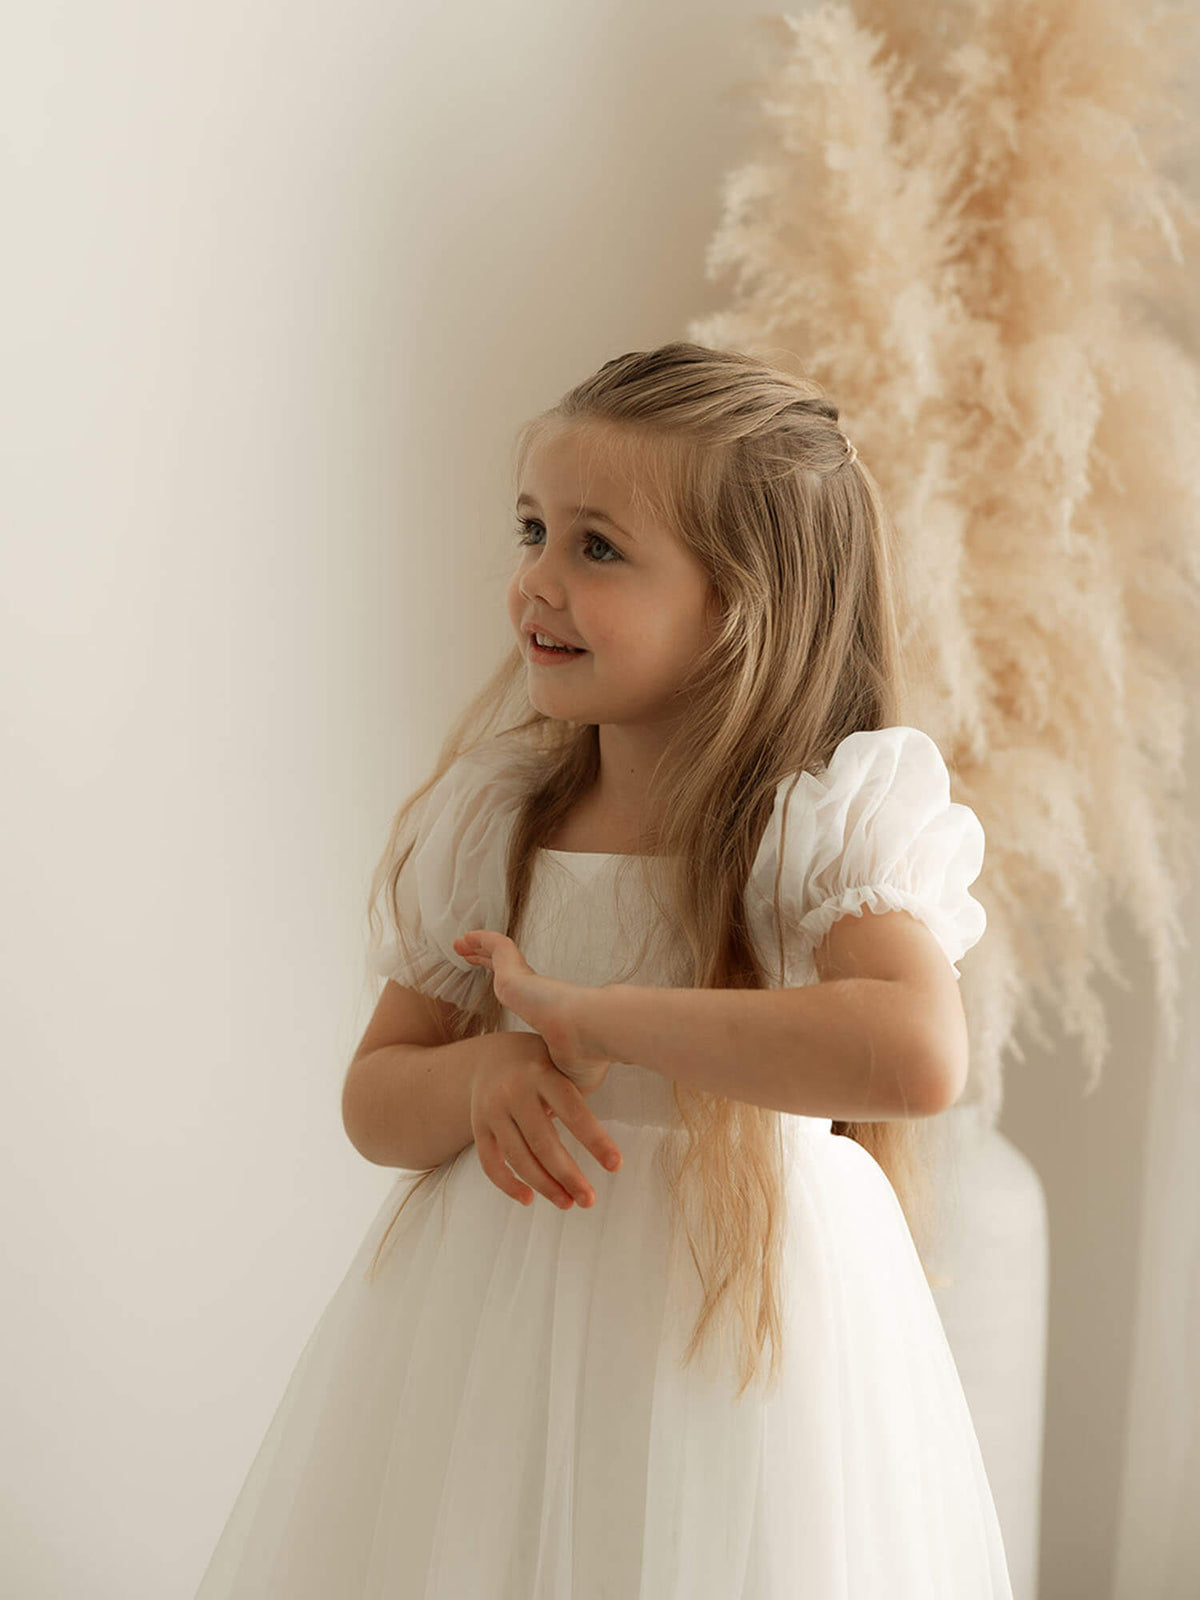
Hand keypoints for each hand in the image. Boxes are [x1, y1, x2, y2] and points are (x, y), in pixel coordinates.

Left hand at [453, 928, 613, 1096]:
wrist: (585, 1037)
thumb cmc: (583, 1058)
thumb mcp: (560, 1076)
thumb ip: (548, 1085)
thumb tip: (546, 1112)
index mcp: (546, 1009)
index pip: (524, 992)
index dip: (508, 983)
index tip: (499, 980)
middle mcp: (534, 990)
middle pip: (506, 970)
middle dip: (488, 962)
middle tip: (470, 955)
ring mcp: (525, 978)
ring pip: (497, 954)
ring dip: (479, 947)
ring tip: (460, 943)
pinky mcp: (515, 971)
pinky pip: (496, 946)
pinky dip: (482, 939)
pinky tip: (464, 938)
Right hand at [466, 1030, 623, 1210]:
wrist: (487, 1057)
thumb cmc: (540, 1062)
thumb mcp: (559, 1059)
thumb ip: (581, 1081)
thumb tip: (628, 1093)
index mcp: (543, 1073)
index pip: (573, 1111)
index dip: (595, 1140)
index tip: (616, 1166)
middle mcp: (514, 1091)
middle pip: (543, 1142)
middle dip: (569, 1176)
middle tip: (590, 1200)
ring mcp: (492, 1110)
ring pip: (518, 1157)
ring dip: (545, 1186)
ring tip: (568, 1203)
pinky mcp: (478, 1127)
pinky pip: (491, 1163)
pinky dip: (508, 1185)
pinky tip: (529, 1199)